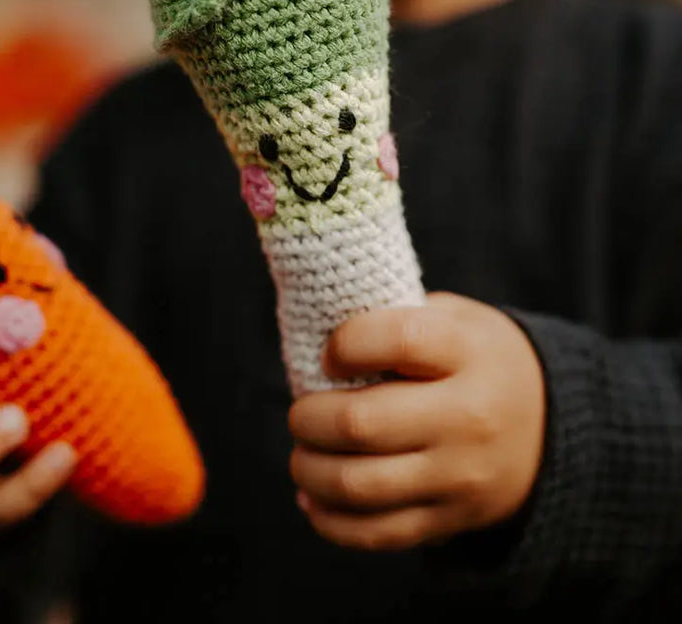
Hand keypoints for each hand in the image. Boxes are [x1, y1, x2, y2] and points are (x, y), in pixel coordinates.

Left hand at [288, 292, 545, 551]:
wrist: (551, 425)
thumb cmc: (473, 358)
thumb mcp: (452, 318)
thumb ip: (393, 318)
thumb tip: (318, 338)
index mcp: (468, 352)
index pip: (399, 339)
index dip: (347, 344)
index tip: (329, 355)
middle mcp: (468, 416)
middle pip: (363, 422)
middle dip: (308, 418)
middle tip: (300, 413)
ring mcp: (460, 476)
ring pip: (360, 485)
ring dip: (310, 469)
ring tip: (302, 453)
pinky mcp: (451, 519)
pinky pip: (377, 532)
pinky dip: (330, 519)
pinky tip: (312, 496)